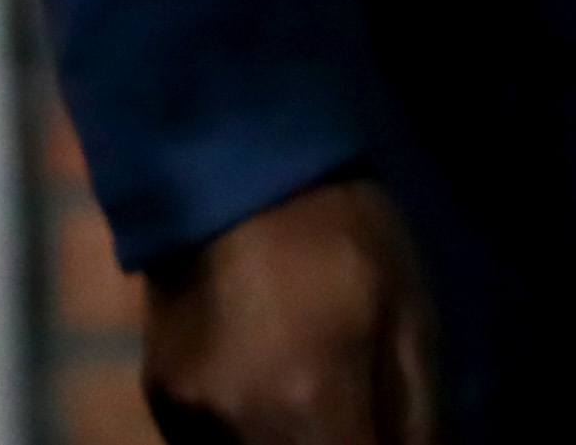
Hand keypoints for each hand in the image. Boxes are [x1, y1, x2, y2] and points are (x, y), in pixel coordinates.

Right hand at [143, 176, 435, 443]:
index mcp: (310, 400)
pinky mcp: (158, 395)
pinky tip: (268, 393)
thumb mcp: (410, 321)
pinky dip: (248, 435)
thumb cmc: (339, 232)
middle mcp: (239, 421)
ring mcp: (187, 412)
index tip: (386, 433)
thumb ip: (417, 424)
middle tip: (352, 417)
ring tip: (310, 403)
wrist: (228, 158)